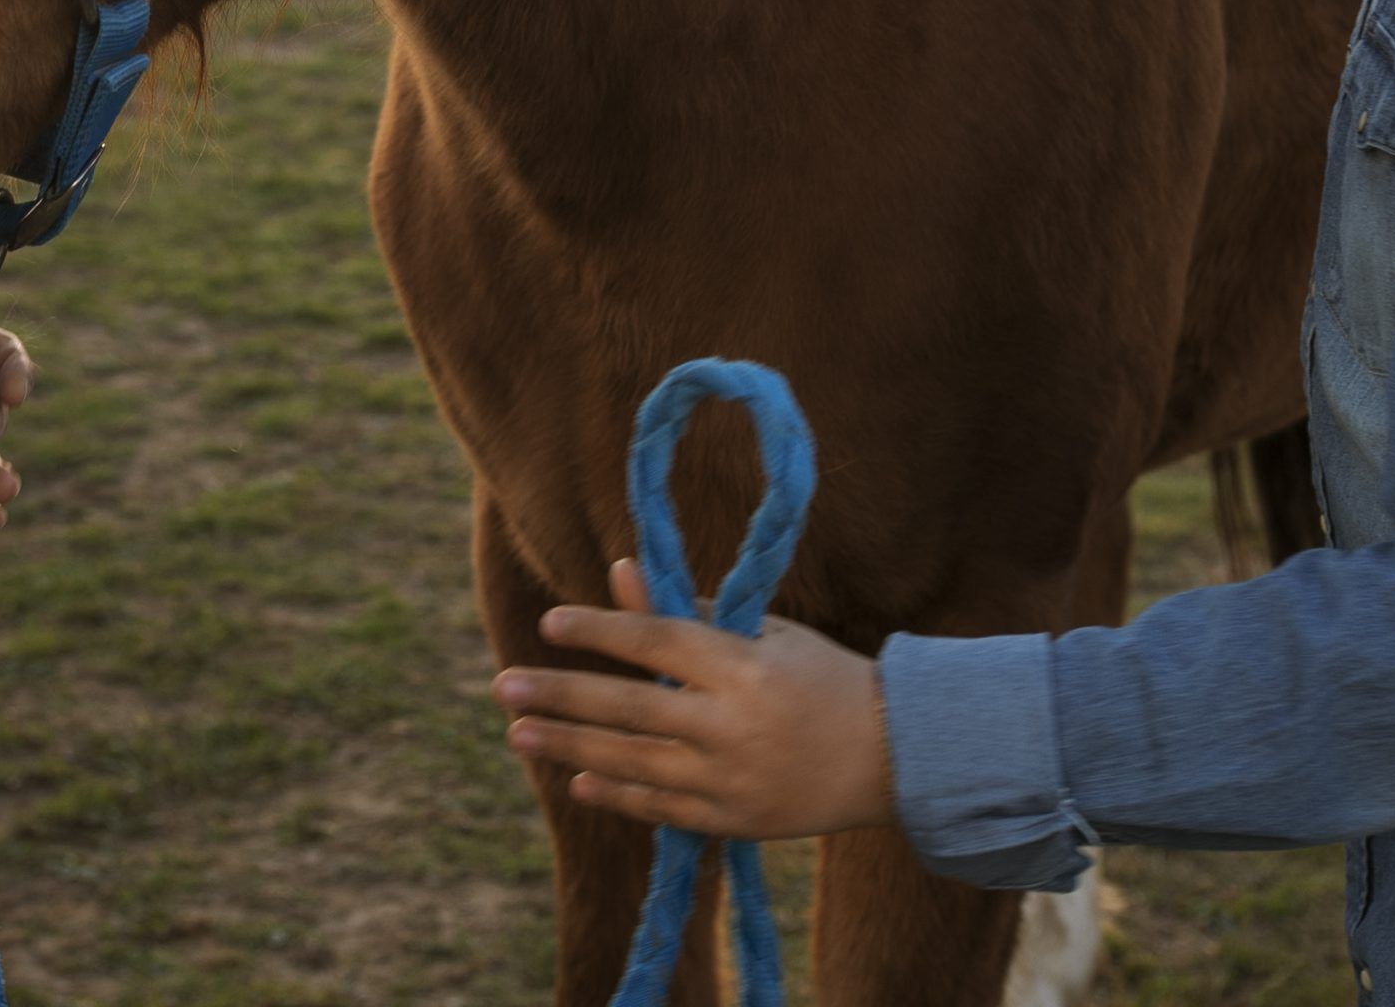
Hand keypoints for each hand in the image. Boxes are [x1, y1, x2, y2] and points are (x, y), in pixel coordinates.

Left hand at [492, 558, 896, 840]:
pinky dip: (616, 794)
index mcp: (742, 666)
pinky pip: (660, 807)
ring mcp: (731, 779)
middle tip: (502, 687)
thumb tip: (619, 573)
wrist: (892, 756)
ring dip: (568, 749)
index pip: (655, 644)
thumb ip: (686, 614)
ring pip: (632, 763)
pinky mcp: (734, 821)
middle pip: (629, 709)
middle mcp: (732, 725)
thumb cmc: (820, 678)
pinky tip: (576, 779)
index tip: (549, 624)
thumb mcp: (762, 634)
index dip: (599, 633)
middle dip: (560, 697)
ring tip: (518, 733)